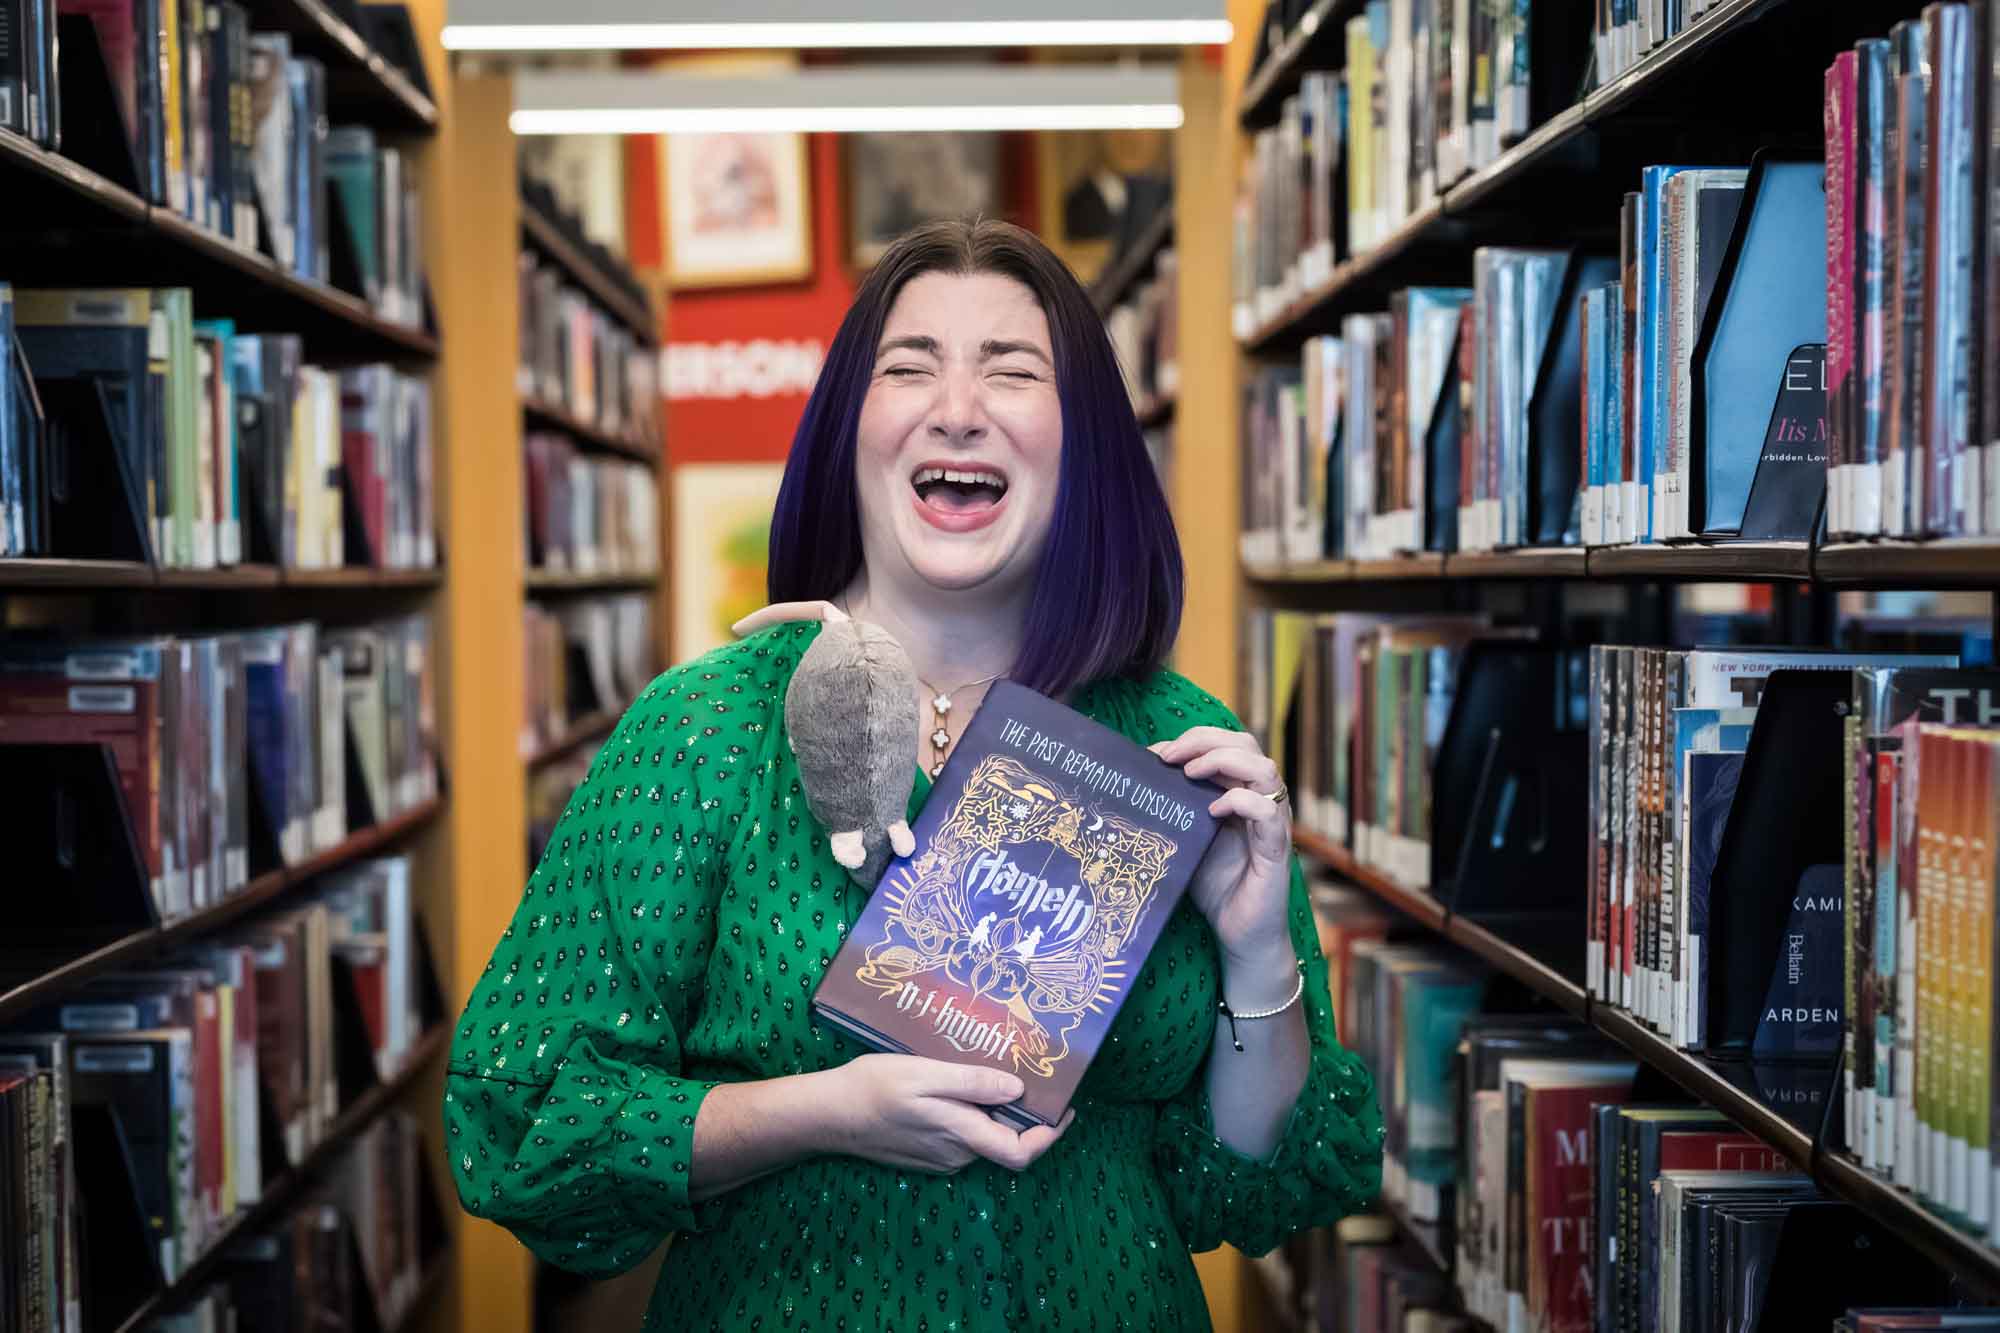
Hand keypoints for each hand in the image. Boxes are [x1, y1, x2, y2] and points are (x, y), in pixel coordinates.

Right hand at [825, 1053, 1074, 1173]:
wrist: (829, 1114)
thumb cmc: (875, 1087)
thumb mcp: (926, 1074)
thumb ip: (972, 1083)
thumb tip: (1018, 1090)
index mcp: (962, 1134)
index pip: (1021, 1153)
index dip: (1050, 1136)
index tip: (1067, 1109)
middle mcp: (956, 1155)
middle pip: (1004, 1141)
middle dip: (1021, 1112)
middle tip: (1028, 1072)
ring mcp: (940, 1158)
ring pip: (981, 1136)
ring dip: (991, 1110)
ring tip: (988, 1069)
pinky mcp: (926, 1155)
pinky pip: (961, 1137)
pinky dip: (969, 1115)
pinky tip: (954, 1086)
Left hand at [1151, 727, 1294, 978]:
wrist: (1239, 935)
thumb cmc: (1215, 886)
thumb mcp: (1188, 838)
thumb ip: (1175, 807)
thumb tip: (1140, 775)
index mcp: (1241, 792)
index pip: (1229, 743)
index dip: (1195, 739)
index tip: (1158, 752)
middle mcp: (1261, 801)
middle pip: (1248, 745)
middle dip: (1206, 741)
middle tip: (1171, 755)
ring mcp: (1273, 823)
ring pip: (1264, 769)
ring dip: (1224, 761)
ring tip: (1191, 774)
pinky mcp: (1276, 850)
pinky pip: (1268, 812)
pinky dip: (1240, 801)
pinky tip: (1212, 811)